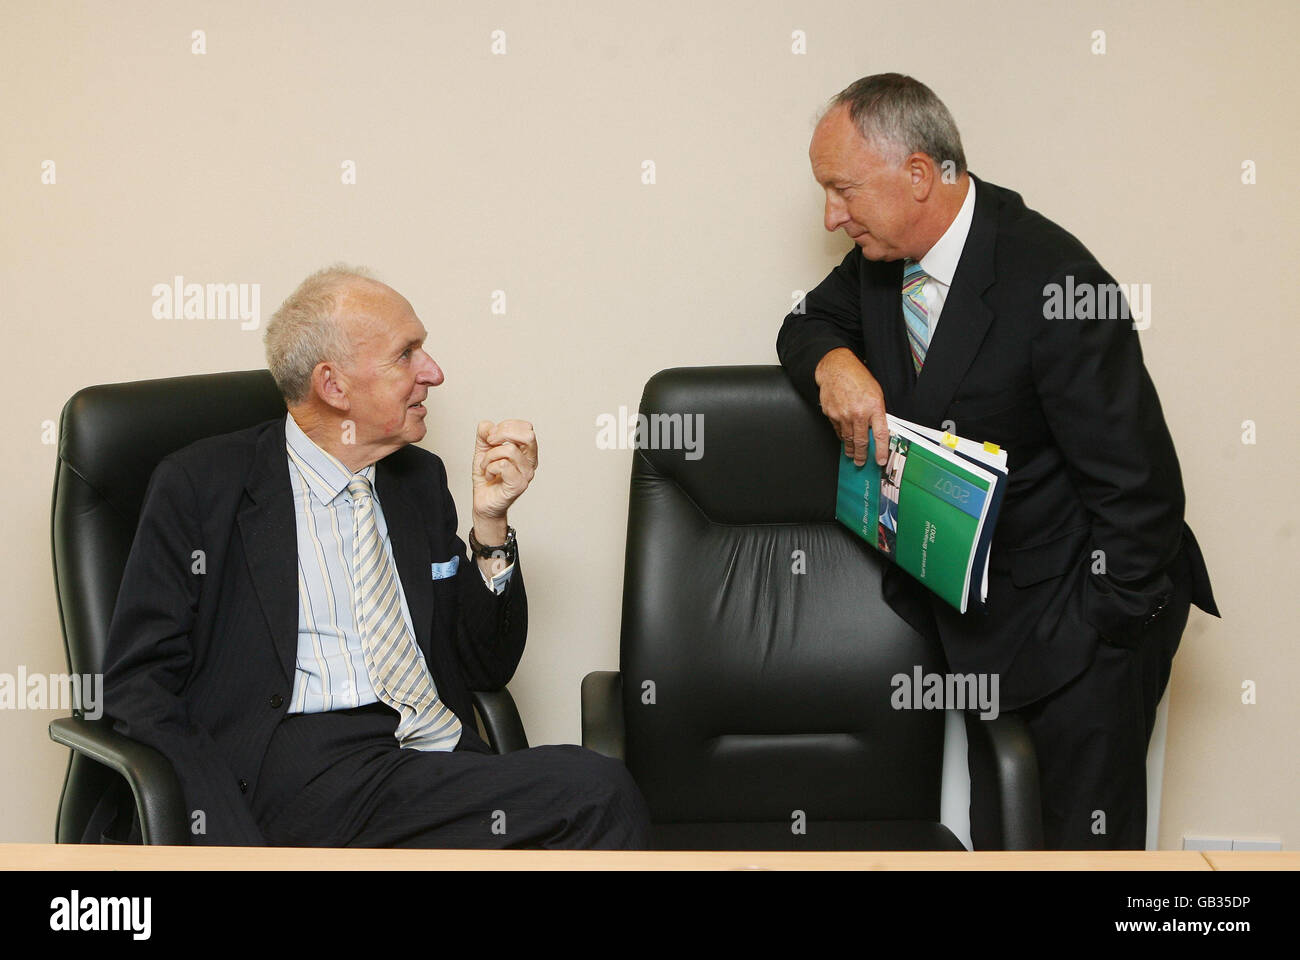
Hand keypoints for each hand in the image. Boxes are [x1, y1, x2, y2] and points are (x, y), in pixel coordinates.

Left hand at [471, 419, 537, 528]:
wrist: (483, 501)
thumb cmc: (487, 476)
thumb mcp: (482, 450)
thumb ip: (484, 435)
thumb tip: (488, 426)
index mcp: (527, 451)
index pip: (526, 428)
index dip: (506, 426)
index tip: (492, 436)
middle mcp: (531, 462)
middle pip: (528, 435)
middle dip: (503, 433)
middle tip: (490, 442)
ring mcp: (527, 474)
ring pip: (509, 450)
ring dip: (489, 456)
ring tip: (485, 466)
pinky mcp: (518, 485)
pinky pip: (503, 466)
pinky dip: (489, 468)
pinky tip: (488, 475)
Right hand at [815, 347, 888, 465]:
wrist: (836, 368)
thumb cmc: (857, 378)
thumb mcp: (876, 393)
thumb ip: (877, 412)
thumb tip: (876, 430)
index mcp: (874, 407)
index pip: (880, 434)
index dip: (881, 450)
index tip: (880, 460)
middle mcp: (858, 413)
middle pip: (861, 441)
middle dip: (862, 455)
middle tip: (862, 462)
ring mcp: (843, 414)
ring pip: (848, 438)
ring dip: (851, 449)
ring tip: (852, 455)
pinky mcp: (831, 414)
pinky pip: (837, 430)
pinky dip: (841, 436)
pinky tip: (844, 439)